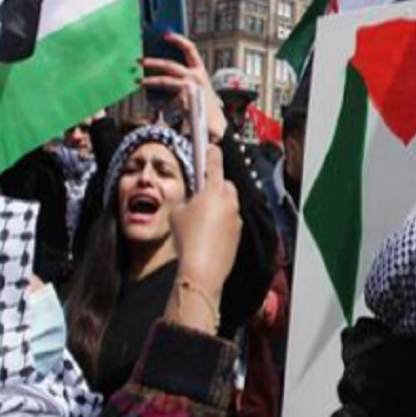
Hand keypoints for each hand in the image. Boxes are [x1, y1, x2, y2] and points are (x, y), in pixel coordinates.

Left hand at [140, 33, 227, 140]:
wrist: (214, 122)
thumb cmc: (203, 102)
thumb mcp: (197, 84)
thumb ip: (183, 75)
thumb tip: (161, 65)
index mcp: (200, 70)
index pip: (190, 49)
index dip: (178, 39)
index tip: (165, 35)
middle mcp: (196, 76)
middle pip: (170, 65)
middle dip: (152, 62)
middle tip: (139, 61)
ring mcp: (190, 88)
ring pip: (165, 81)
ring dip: (150, 80)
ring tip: (139, 81)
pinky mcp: (184, 100)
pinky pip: (167, 101)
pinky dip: (162, 105)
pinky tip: (159, 108)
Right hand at [168, 145, 240, 332]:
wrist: (202, 269)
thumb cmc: (186, 239)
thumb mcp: (177, 212)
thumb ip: (186, 199)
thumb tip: (191, 199)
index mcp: (214, 192)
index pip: (214, 165)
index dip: (212, 155)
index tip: (212, 147)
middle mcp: (229, 202)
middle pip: (225, 185)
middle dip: (215, 187)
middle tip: (200, 196)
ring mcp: (236, 218)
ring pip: (229, 204)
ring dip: (218, 206)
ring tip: (201, 220)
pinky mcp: (238, 233)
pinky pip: (230, 221)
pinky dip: (221, 222)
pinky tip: (207, 234)